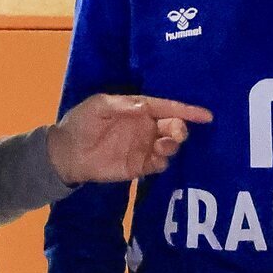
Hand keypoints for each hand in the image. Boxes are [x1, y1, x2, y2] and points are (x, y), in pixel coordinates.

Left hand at [47, 94, 211, 184]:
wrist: (66, 153)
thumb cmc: (82, 123)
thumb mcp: (99, 106)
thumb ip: (124, 106)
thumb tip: (147, 107)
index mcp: (139, 108)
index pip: (167, 107)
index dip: (187, 110)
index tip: (206, 115)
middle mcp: (146, 127)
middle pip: (173, 126)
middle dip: (180, 128)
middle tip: (176, 133)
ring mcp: (144, 147)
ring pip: (169, 146)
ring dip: (172, 145)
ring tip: (162, 147)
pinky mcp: (139, 166)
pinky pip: (158, 165)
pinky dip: (162, 163)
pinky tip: (155, 161)